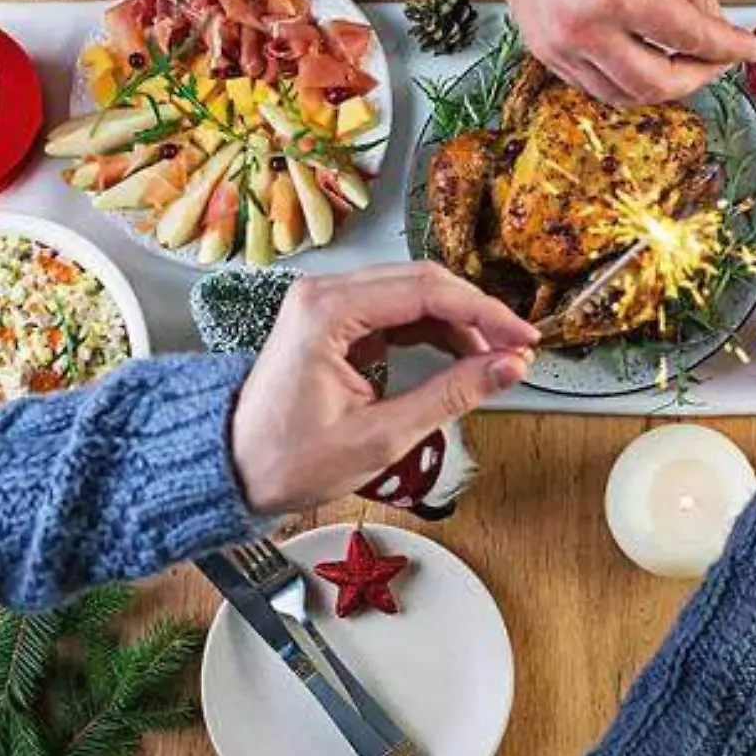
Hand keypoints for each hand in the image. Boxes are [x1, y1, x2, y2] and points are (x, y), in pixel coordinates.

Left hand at [232, 263, 538, 514]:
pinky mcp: (334, 321)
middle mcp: (325, 293)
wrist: (232, 472)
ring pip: (414, 294)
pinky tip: (460, 355)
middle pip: (424, 283)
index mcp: (328, 310)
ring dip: (458, 323)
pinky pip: (397, 312)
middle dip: (477, 314)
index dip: (486, 313)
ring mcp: (328, 304)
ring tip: (492, 359)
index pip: (427, 291)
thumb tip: (507, 368)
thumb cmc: (286, 459)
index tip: (524, 339)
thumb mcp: (381, 436)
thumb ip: (451, 395)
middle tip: (517, 348)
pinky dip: (434, 331)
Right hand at [494, 0, 755, 103]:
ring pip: (625, 96)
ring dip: (664, 87)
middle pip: (659, 84)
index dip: (729, 48)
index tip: (753, 51)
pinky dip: (627, 83)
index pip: (690, 38)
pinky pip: (595, 86)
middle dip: (700, 77)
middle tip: (720, 61)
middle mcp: (586, 32)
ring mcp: (561, 47)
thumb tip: (718, 29)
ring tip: (687, 64)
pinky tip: (647, 63)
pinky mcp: (546, 52)